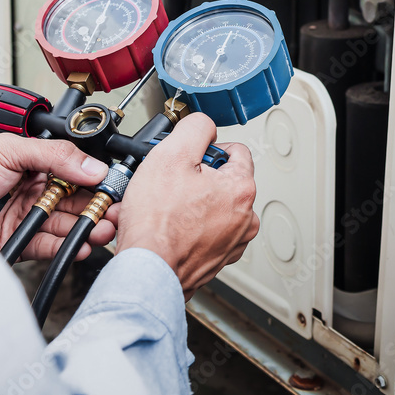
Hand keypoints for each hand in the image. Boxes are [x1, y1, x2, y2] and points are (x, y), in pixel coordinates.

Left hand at [0, 134, 118, 261]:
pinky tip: (81, 244)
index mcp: (31, 161)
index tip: (114, 186)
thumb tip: (92, 167)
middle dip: (98, 206)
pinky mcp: (18, 241)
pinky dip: (67, 246)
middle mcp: (30, 188)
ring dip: (88, 226)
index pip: (73, 170)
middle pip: (74, 198)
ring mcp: (24, 215)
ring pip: (65, 222)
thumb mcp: (9, 150)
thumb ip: (55, 156)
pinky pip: (49, 245)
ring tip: (103, 230)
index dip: (95, 179)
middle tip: (116, 211)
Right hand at [115, 113, 259, 299]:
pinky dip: (186, 228)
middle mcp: (246, 217)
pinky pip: (204, 233)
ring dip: (188, 204)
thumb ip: (195, 129)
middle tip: (167, 183)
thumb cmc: (158, 223)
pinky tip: (166, 227)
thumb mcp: (171, 154)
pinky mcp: (216, 260)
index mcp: (242, 188)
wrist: (148, 270)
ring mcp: (233, 241)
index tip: (188, 158)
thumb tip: (204, 125)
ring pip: (211, 207)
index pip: (235, 150)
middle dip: (193, 178)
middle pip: (221, 180)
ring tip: (162, 207)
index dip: (206, 148)